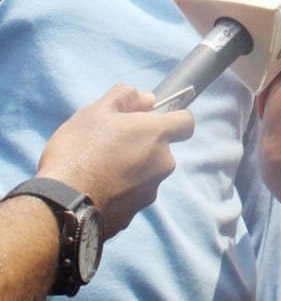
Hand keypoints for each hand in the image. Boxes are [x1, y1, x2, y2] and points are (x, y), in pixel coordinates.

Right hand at [36, 85, 194, 237]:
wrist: (62, 205)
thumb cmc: (79, 151)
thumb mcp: (95, 112)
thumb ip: (125, 98)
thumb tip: (148, 99)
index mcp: (157, 135)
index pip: (186, 122)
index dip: (172, 118)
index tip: (151, 119)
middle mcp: (163, 163)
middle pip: (161, 150)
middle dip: (142, 146)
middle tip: (109, 146)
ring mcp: (150, 191)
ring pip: (146, 174)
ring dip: (131, 170)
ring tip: (97, 171)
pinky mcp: (134, 215)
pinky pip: (131, 197)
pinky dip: (119, 192)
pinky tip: (94, 190)